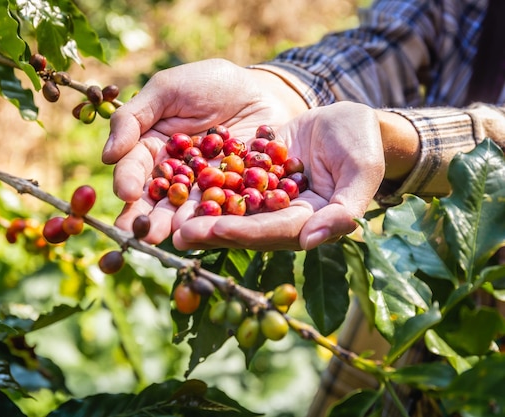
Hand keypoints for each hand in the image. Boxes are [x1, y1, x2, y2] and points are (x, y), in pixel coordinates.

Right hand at [103, 59, 306, 241]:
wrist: (262, 90)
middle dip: (146, 216)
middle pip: (155, 197)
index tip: (127, 192)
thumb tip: (107, 156)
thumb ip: (134, 118)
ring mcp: (202, 188)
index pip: (134, 167)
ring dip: (175, 225)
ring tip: (169, 239)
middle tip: (139, 234)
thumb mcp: (168, 90)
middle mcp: (173, 174)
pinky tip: (208, 230)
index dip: (128, 179)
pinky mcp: (231, 195)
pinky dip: (213, 219)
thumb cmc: (209, 83)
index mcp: (151, 148)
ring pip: (184, 208)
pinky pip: (221, 208)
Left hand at [169, 101, 385, 250]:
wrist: (345, 122)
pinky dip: (199, 185)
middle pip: (242, 227)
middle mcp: (278, 215)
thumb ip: (343, 209)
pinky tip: (173, 183)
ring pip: (226, 208)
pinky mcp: (248, 175)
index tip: (217, 231)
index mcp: (306, 222)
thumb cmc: (362, 145)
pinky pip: (222, 182)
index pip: (273, 231)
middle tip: (176, 234)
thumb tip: (311, 241)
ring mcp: (261, 197)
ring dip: (198, 214)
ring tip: (168, 217)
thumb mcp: (361, 172)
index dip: (246, 232)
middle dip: (211, 231)